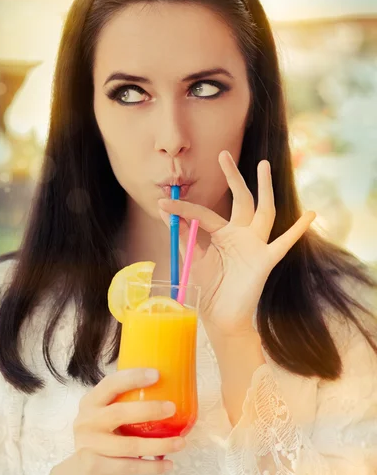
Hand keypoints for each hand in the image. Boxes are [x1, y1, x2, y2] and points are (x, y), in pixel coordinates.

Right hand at [66, 369, 184, 474]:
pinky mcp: (95, 467)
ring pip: (129, 445)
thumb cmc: (104, 440)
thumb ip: (126, 404)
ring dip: (159, 445)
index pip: (110, 384)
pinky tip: (168, 464)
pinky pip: (130, 466)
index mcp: (91, 402)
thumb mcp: (107, 418)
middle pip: (119, 412)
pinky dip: (152, 466)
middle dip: (149, 409)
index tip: (157, 375)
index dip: (133, 378)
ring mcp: (89, 445)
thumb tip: (168, 390)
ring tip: (180, 442)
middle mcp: (86, 421)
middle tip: (172, 408)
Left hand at [158, 151, 315, 336]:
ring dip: (264, 188)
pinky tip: (311, 214)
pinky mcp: (265, 260)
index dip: (182, 209)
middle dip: (232, 177)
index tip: (162, 203)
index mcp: (221, 236)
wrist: (219, 319)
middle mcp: (240, 235)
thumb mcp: (190, 261)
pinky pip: (284, 243)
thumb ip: (184, 238)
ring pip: (263, 211)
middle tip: (222, 154)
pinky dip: (298, 230)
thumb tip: (168, 213)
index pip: (204, 214)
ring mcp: (255, 246)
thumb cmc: (206, 291)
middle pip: (240, 200)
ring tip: (264, 164)